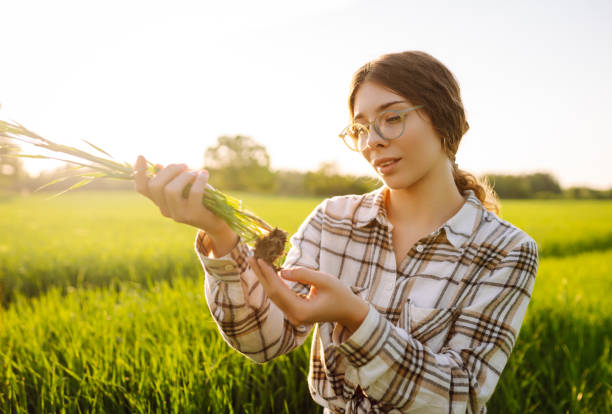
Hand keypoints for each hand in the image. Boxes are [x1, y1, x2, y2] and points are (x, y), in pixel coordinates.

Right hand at [133, 155, 233, 239]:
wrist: (215, 221)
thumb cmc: (199, 200)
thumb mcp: (184, 188)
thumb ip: (171, 179)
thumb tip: (158, 166)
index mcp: (160, 202)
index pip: (142, 188)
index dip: (139, 172)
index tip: (141, 156)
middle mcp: (165, 210)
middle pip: (155, 186)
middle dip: (169, 170)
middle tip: (184, 165)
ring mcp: (178, 214)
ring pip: (171, 190)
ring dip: (184, 176)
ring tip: (195, 173)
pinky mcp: (193, 215)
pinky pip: (194, 193)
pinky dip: (199, 180)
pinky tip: (204, 174)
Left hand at [247, 257, 369, 332]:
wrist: (350, 312)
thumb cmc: (341, 295)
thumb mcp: (324, 280)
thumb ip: (303, 275)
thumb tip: (281, 270)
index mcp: (301, 311)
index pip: (278, 290)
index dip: (267, 274)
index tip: (258, 259)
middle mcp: (294, 317)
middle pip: (272, 294)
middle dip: (261, 275)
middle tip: (250, 258)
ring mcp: (294, 316)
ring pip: (275, 296)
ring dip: (265, 279)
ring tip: (256, 263)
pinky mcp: (295, 312)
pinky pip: (281, 297)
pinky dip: (274, 283)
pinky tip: (267, 272)